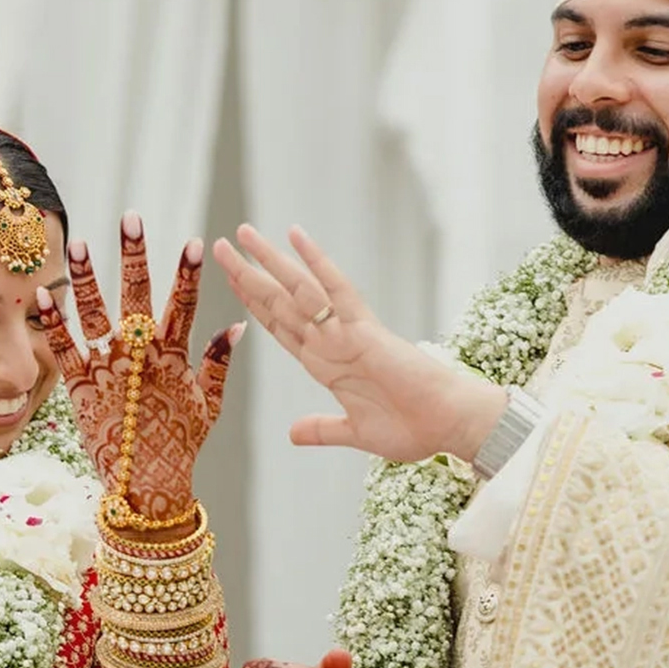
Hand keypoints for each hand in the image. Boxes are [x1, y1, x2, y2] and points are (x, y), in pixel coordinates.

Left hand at [38, 215, 241, 518]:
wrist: (145, 487)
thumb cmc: (180, 447)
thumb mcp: (209, 405)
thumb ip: (219, 362)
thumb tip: (236, 325)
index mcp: (174, 358)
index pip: (185, 305)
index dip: (189, 273)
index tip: (195, 241)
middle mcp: (140, 357)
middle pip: (138, 296)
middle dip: (135, 255)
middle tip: (131, 219)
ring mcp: (108, 370)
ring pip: (95, 314)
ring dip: (85, 276)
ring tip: (77, 242)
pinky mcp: (79, 387)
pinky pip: (63, 348)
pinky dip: (52, 321)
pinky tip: (41, 293)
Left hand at [213, 224, 507, 463]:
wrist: (448, 426)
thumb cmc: (413, 428)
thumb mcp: (354, 432)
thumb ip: (323, 428)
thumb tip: (293, 433)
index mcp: (326, 365)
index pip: (280, 327)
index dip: (253, 304)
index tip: (232, 282)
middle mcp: (331, 343)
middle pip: (280, 302)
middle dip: (249, 275)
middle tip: (220, 247)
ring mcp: (346, 333)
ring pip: (298, 290)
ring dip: (268, 262)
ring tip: (242, 234)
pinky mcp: (365, 331)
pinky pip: (336, 290)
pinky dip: (316, 262)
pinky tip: (296, 235)